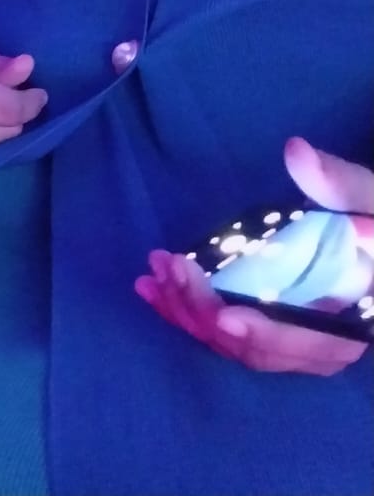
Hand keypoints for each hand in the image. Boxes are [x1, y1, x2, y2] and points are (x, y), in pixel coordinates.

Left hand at [136, 138, 371, 375]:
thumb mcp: (373, 200)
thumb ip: (340, 183)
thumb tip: (295, 152)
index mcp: (354, 322)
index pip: (308, 342)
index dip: (265, 332)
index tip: (221, 314)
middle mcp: (325, 344)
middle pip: (260, 349)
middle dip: (206, 312)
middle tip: (165, 267)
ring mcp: (297, 341)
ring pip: (237, 346)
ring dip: (190, 315)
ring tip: (150, 279)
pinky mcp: (275, 328)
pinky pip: (232, 333)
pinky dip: (194, 315)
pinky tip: (160, 292)